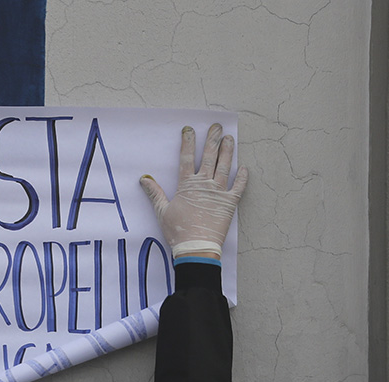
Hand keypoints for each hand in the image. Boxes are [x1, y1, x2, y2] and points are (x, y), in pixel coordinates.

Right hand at [140, 123, 247, 258]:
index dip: (188, 142)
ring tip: (230, 139)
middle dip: (212, 139)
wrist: (196, 247)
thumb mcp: (162, 211)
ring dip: (228, 151)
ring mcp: (219, 192)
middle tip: (216, 127)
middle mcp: (204, 184)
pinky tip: (245, 168)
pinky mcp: (230, 203)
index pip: (187, 158)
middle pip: (209, 157)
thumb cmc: (178, 231)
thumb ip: (154, 192)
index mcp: (187, 185)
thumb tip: (144, 178)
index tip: (189, 130)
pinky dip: (243, 177)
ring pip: (225, 166)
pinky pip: (239, 187)